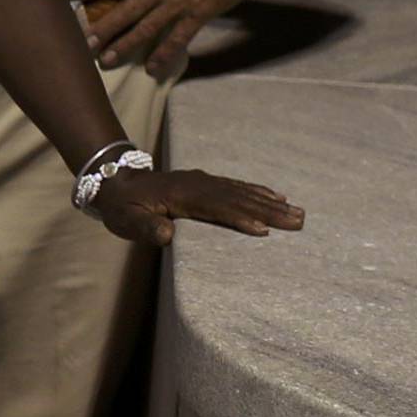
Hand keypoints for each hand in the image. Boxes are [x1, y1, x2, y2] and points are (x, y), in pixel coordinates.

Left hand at [81, 0, 274, 79]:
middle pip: (125, 9)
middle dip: (102, 27)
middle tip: (83, 43)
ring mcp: (179, 1)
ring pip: (145, 28)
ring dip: (124, 45)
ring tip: (105, 60)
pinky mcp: (199, 13)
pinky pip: (178, 39)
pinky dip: (164, 55)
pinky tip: (152, 68)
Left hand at [92, 165, 303, 248]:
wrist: (117, 181)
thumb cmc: (122, 207)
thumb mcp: (126, 220)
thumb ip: (145, 228)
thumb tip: (166, 234)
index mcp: (182, 195)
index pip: (216, 208)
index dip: (238, 219)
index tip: (263, 230)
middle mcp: (199, 185)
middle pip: (239, 198)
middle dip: (269, 210)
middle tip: (299, 221)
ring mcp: (205, 182)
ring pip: (243, 192)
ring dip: (271, 202)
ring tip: (298, 212)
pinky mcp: (208, 183)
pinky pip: (238, 186)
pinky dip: (259, 191)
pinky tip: (276, 196)